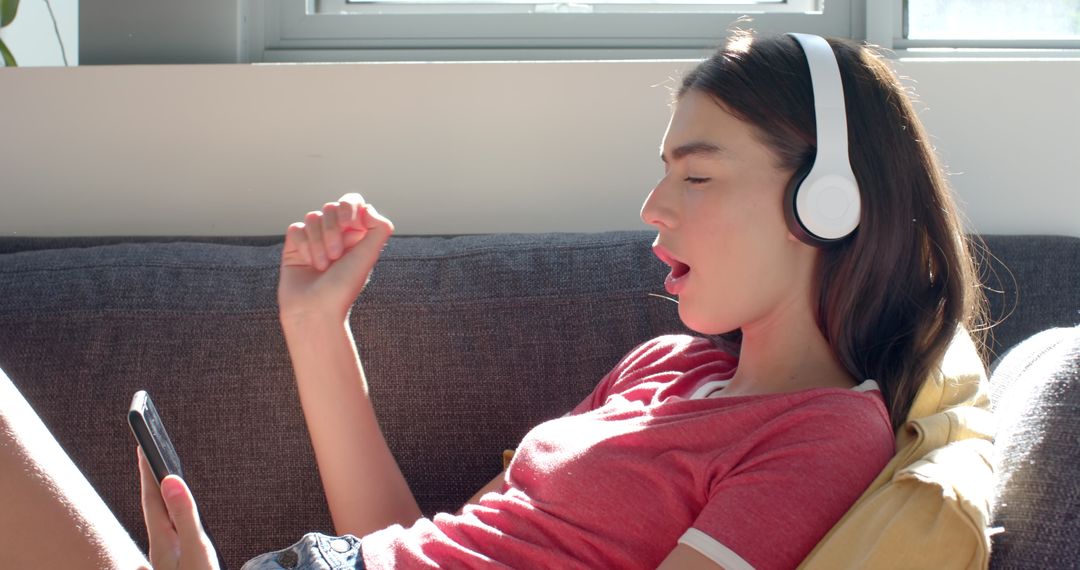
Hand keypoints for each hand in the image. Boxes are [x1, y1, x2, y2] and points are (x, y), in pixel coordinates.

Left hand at [138, 448, 219, 569]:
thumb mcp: (196, 549)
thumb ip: (185, 516)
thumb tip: (171, 482)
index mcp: (161, 542)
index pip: (152, 499)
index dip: (148, 472)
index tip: (143, 447)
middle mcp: (160, 548)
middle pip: (153, 507)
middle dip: (151, 481)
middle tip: (148, 456)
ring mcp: (166, 558)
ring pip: (159, 520)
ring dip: (158, 498)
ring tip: (159, 483)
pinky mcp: (175, 564)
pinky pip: (167, 532)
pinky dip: (168, 516)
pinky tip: (171, 520)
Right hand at [278, 193, 394, 321]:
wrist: (315, 310)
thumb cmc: (343, 287)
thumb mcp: (370, 255)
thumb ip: (379, 227)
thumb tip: (366, 208)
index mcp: (357, 235)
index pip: (352, 202)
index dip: (349, 206)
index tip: (349, 223)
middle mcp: (336, 235)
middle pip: (331, 207)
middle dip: (333, 230)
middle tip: (336, 256)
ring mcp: (314, 239)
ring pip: (312, 217)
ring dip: (318, 242)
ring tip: (322, 266)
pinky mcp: (295, 247)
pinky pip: (296, 228)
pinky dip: (303, 245)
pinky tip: (308, 263)